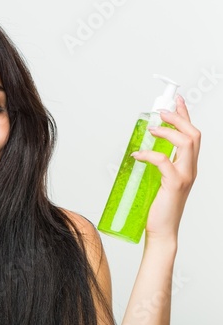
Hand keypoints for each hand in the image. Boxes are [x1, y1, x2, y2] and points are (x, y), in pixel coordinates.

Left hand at [131, 95, 200, 242]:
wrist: (161, 231)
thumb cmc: (158, 207)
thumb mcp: (159, 181)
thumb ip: (156, 166)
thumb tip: (138, 151)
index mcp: (187, 165)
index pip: (191, 134)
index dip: (185, 114)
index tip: (175, 99)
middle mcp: (190, 168)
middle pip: (193, 134)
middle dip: (179, 117)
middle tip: (161, 111)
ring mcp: (184, 176)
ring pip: (186, 143)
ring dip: (168, 131)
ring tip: (152, 129)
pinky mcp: (174, 184)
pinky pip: (163, 161)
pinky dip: (149, 154)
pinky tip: (137, 155)